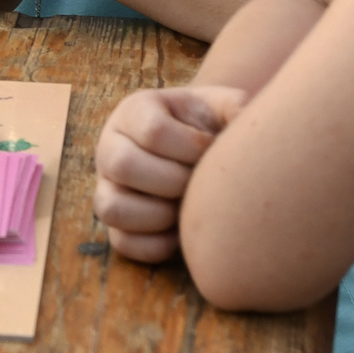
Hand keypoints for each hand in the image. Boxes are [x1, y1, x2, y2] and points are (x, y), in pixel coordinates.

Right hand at [92, 85, 243, 263]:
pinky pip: (122, 242)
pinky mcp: (114, 222)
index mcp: (135, 112)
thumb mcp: (222, 108)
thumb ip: (237, 107)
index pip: (153, 131)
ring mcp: (106, 186)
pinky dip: (156, 244)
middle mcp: (110, 146)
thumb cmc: (208, 129)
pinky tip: (180, 232)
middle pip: (124, 166)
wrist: (193, 153)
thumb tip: (247, 120)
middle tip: (199, 183)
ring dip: (159, 215)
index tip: (214, 151)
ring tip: (186, 208)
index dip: (192, 148)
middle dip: (175, 181)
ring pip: (112, 208)